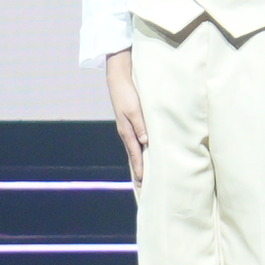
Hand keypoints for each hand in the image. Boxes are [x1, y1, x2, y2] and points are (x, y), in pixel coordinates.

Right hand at [104, 50, 146, 187]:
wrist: (119, 78)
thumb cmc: (127, 93)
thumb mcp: (134, 109)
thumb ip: (140, 125)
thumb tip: (146, 142)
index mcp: (127, 131)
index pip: (135, 155)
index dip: (139, 169)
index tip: (142, 183)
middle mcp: (127, 132)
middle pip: (134, 155)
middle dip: (138, 170)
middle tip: (142, 186)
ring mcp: (128, 127)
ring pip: (135, 149)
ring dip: (139, 161)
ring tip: (143, 174)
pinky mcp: (131, 121)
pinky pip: (136, 140)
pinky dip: (140, 150)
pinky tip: (144, 152)